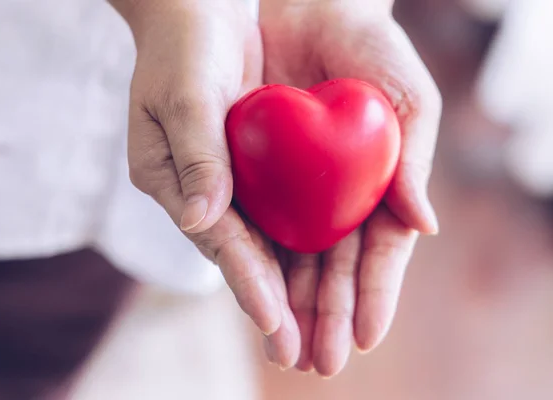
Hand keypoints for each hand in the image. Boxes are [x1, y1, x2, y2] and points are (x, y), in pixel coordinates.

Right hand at [110, 0, 287, 338]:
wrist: (201, 7)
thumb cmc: (184, 42)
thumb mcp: (185, 91)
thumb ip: (195, 155)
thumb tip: (203, 219)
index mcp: (168, 178)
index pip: (216, 239)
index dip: (245, 281)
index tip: (273, 323)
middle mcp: (198, 189)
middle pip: (240, 255)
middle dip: (270, 304)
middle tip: (300, 354)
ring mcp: (223, 181)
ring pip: (260, 244)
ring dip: (288, 288)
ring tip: (315, 336)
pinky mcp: (247, 167)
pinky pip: (275, 214)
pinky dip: (296, 247)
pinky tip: (320, 278)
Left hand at [259, 0, 441, 375]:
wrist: (293, 3)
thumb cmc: (359, 40)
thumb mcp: (402, 92)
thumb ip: (412, 158)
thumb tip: (423, 228)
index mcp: (374, 183)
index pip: (375, 250)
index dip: (373, 293)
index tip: (367, 334)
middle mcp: (332, 195)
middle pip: (331, 267)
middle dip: (329, 315)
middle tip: (324, 361)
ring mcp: (291, 189)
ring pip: (291, 259)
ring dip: (291, 306)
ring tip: (291, 349)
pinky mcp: (248, 175)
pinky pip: (251, 225)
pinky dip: (254, 265)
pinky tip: (256, 301)